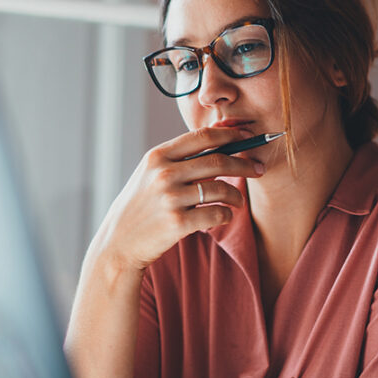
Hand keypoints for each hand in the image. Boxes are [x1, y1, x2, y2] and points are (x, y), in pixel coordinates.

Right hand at [92, 127, 264, 271]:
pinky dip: (227, 215)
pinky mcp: (177, 223)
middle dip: (245, 164)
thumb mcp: (150, 174)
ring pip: (221, 189)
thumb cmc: (141, 206)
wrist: (119, 242)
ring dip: (237, 195)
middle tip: (258, 169)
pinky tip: (224, 216)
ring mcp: (170, 198)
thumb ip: (178, 158)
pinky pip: (217, 214)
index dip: (230, 134)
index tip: (248, 136)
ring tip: (238, 201)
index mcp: (157, 156)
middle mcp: (164, 174)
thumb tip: (219, 140)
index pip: (202, 137)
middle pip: (218, 161)